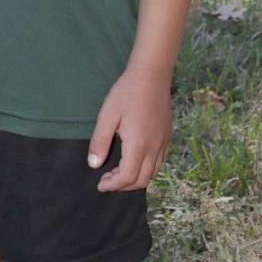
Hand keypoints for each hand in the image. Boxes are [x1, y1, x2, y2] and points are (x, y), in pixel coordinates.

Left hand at [87, 64, 172, 191]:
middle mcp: (154, 148)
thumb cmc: (126, 93)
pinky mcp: (167, 136)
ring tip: (119, 172)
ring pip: (153, 173)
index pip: (127, 177)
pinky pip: (159, 162)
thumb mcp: (107, 115)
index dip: (112, 185)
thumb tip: (94, 164)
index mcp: (138, 145)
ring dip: (136, 179)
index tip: (100, 184)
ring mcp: (163, 142)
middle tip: (107, 179)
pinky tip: (134, 159)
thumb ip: (100, 141)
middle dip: (123, 186)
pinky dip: (146, 169)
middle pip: (142, 181)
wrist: (151, 75)